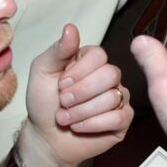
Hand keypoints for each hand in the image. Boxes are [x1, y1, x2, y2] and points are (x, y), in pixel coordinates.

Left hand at [25, 23, 133, 166]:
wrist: (45, 138)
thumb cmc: (43, 103)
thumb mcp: (42, 72)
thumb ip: (58, 50)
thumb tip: (71, 28)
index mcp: (91, 61)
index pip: (99, 55)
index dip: (79, 72)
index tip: (60, 84)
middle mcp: (108, 76)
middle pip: (110, 75)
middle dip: (81, 93)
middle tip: (63, 102)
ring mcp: (118, 97)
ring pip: (112, 97)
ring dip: (82, 111)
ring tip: (66, 118)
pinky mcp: (123, 120)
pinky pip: (119, 117)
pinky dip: (93, 124)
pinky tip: (79, 127)